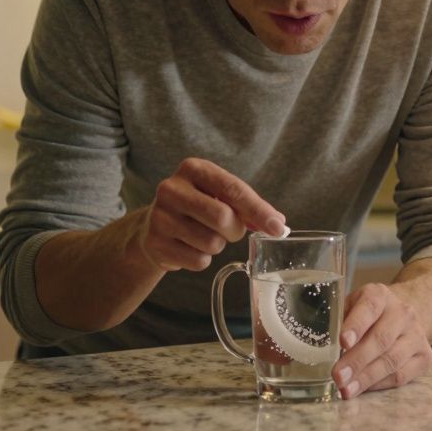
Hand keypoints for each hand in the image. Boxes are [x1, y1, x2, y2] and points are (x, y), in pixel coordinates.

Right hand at [135, 157, 287, 271]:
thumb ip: (247, 206)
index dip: (259, 210)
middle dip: (235, 230)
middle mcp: (172, 189)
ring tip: (204, 236)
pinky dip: (203, 259)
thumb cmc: (196, 208)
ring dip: (218, 245)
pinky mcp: (155, 244)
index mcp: (192, 169)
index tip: (278, 227)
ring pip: (211, 243)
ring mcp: (160, 217)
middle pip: (222, 217)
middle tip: (231, 231)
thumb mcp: (218, 195)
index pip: (233, 189)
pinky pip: (198, 261)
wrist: (153, 226)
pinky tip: (190, 248)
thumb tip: (278, 224)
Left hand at [333, 283, 431, 398]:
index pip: (369, 308)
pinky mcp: (424, 356)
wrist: (400, 317)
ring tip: (346, 390)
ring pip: (392, 360)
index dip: (356, 325)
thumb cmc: (365, 315)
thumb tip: (318, 347)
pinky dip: (379, 385)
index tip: (342, 342)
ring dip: (366, 378)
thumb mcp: (350, 307)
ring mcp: (417, 334)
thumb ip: (337, 321)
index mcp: (379, 295)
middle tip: (337, 377)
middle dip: (357, 361)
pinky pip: (401, 376)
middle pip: (381, 339)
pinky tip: (362, 388)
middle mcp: (403, 312)